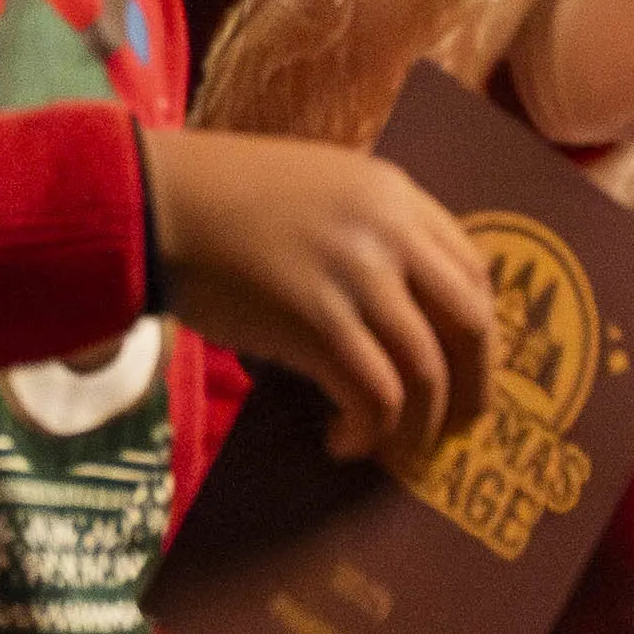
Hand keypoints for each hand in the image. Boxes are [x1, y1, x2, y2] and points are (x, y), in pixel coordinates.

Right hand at [142, 128, 496, 464]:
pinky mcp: (318, 323)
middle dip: (474, 385)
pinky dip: (369, 431)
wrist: (155, 203)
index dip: (478, 329)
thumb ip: (370, 230)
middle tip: (457, 426)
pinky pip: (374, 395)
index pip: (474, 269)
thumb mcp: (319, 188)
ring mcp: (357, 278)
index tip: (465, 365)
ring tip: (393, 446)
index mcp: (394, 194)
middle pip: (470, 322)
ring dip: (418, 423)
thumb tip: (401, 305)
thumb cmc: (221, 198)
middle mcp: (389, 233)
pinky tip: (342, 441)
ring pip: (427, 370)